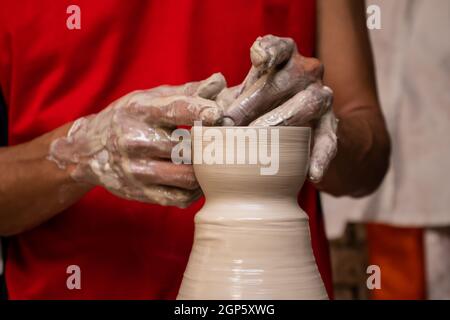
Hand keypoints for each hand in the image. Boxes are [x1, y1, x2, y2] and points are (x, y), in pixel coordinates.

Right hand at [49, 73, 225, 206]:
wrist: (88, 149)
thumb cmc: (129, 118)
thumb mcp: (150, 98)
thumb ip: (187, 92)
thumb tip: (220, 80)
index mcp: (140, 111)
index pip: (174, 110)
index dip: (199, 111)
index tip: (218, 114)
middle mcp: (135, 141)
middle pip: (186, 148)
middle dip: (209, 146)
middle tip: (223, 144)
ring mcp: (136, 170)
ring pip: (186, 176)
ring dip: (204, 172)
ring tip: (212, 164)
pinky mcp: (139, 193)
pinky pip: (178, 198)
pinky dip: (194, 192)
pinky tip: (196, 182)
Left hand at [218, 35, 337, 182]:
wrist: (290, 126)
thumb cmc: (255, 108)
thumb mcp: (237, 100)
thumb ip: (220, 104)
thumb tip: (205, 122)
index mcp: (284, 59)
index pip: (280, 47)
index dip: (270, 50)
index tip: (257, 59)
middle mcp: (307, 73)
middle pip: (290, 77)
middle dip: (257, 99)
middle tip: (230, 122)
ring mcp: (322, 97)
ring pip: (309, 103)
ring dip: (282, 121)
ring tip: (260, 143)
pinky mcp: (329, 125)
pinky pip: (328, 140)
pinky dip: (321, 157)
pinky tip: (311, 174)